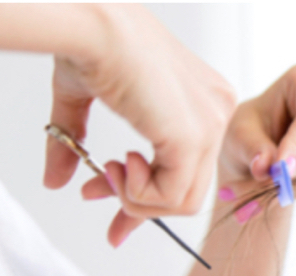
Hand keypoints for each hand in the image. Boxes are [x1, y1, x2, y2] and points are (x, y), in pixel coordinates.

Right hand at [54, 5, 236, 245]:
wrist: (92, 29)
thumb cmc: (91, 46)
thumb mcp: (86, 101)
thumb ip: (78, 142)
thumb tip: (54, 180)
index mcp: (203, 102)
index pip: (190, 167)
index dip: (148, 192)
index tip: (107, 199)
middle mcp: (217, 113)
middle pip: (189, 187)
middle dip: (138, 202)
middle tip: (94, 192)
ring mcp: (211, 126)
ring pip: (183, 200)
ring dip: (136, 198)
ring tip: (108, 168)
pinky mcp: (193, 139)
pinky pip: (171, 196)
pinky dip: (138, 193)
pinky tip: (119, 163)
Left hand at [214, 60, 295, 221]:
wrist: (261, 146)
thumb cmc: (249, 129)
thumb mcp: (239, 132)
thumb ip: (251, 147)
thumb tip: (265, 167)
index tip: (279, 169)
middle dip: (292, 169)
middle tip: (261, 182)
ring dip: (293, 181)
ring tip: (267, 175)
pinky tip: (286, 175)